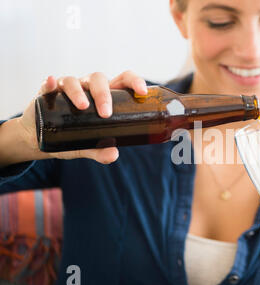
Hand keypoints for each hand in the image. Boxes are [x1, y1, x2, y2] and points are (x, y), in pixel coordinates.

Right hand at [18, 70, 147, 163]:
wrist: (41, 138)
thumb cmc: (72, 136)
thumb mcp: (87, 146)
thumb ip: (100, 151)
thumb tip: (113, 154)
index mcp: (104, 95)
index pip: (122, 80)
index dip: (134, 81)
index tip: (142, 92)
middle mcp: (87, 87)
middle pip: (98, 79)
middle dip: (103, 94)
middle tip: (106, 114)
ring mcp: (67, 88)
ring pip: (74, 81)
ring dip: (79, 92)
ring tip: (83, 107)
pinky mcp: (46, 92)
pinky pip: (47, 84)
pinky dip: (50, 82)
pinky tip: (51, 85)